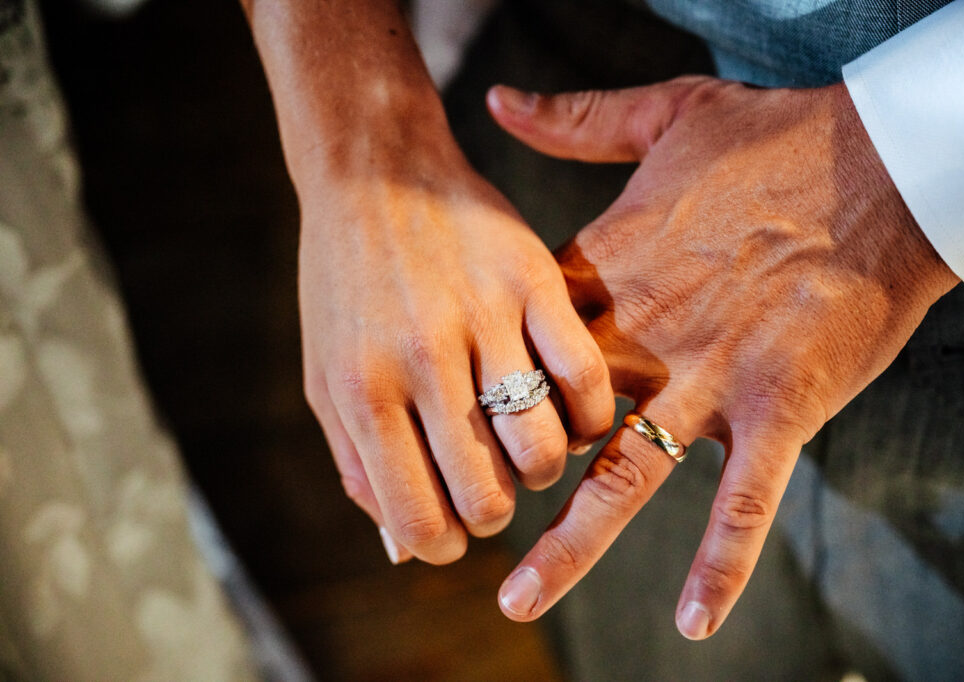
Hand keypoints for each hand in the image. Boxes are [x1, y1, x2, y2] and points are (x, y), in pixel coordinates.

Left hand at [299, 136, 614, 563]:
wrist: (377, 174)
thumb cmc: (346, 287)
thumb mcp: (325, 376)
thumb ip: (358, 463)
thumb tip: (408, 546)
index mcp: (363, 390)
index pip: (418, 520)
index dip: (443, 546)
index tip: (453, 531)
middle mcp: (422, 359)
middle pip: (487, 496)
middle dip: (492, 513)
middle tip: (491, 487)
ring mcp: (483, 317)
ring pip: (543, 450)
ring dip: (541, 471)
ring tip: (527, 446)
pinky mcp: (534, 280)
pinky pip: (586, 381)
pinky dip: (589, 418)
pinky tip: (570, 412)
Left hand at [486, 77, 958, 635]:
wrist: (882, 160)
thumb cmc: (776, 137)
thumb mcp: (663, 114)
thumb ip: (575, 119)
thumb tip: (499, 98)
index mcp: (611, 273)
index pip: (523, 344)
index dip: (479, 384)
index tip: (443, 420)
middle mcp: (645, 336)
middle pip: (550, 420)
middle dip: (500, 473)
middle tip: (448, 521)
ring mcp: (709, 379)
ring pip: (624, 475)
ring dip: (571, 542)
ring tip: (518, 598)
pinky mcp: (779, 406)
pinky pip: (744, 499)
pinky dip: (720, 561)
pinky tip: (692, 621)